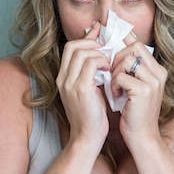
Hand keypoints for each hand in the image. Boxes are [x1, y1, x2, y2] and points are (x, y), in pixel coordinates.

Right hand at [56, 23, 109, 152]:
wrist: (87, 138)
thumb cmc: (92, 117)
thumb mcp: (90, 91)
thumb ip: (92, 74)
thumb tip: (103, 56)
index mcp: (63, 78)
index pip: (70, 48)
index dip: (86, 38)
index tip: (101, 35)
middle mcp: (63, 78)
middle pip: (74, 45)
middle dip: (93, 42)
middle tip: (108, 47)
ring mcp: (70, 83)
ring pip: (83, 51)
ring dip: (100, 52)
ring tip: (110, 62)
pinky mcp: (81, 88)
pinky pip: (91, 62)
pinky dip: (103, 61)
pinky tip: (110, 70)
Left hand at [110, 41, 167, 144]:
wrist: (142, 136)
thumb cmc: (134, 113)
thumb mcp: (134, 87)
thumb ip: (129, 70)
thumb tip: (112, 48)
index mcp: (157, 70)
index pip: (139, 43)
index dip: (123, 39)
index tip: (109, 42)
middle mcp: (158, 73)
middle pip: (134, 46)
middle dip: (116, 56)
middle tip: (110, 72)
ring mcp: (153, 81)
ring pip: (127, 59)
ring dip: (115, 72)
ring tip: (115, 87)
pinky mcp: (144, 90)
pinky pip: (121, 76)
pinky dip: (114, 85)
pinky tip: (117, 96)